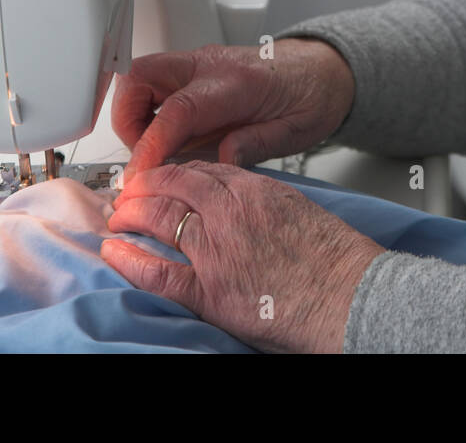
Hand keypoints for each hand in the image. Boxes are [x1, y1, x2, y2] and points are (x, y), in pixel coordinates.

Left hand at [100, 161, 384, 352]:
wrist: (351, 294)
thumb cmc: (338, 261)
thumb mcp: (302, 212)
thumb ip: (269, 205)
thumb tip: (252, 209)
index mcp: (257, 191)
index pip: (205, 170)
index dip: (178, 172)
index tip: (165, 176)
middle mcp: (231, 213)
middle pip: (174, 186)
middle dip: (146, 185)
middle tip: (131, 191)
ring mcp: (217, 250)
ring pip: (159, 219)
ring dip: (132, 214)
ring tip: (118, 216)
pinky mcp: (210, 291)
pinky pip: (158, 271)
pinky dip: (130, 259)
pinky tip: (114, 251)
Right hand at [112, 38, 354, 182]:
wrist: (323, 69)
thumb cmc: (312, 96)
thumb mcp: (297, 130)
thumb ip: (258, 144)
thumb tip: (221, 159)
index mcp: (238, 83)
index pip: (179, 110)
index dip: (152, 144)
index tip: (139, 175)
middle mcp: (211, 65)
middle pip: (141, 77)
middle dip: (127, 121)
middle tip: (145, 158)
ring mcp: (198, 63)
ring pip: (138, 77)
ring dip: (133, 116)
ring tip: (157, 150)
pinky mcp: (192, 70)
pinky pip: (152, 84)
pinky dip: (145, 111)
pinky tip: (167, 137)